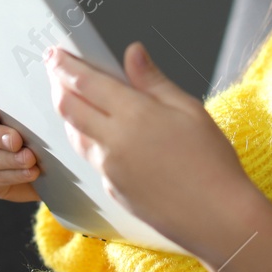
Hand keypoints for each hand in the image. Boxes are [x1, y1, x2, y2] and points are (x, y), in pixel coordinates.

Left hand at [43, 41, 256, 254]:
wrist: (217, 219)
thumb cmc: (211, 163)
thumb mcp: (188, 109)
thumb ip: (153, 81)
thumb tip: (133, 53)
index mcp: (134, 115)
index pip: (85, 83)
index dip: (64, 65)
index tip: (55, 54)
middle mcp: (113, 142)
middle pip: (68, 108)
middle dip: (57, 85)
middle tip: (55, 70)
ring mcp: (109, 169)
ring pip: (74, 134)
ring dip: (68, 113)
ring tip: (71, 98)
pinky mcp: (112, 189)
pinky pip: (90, 158)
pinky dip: (86, 139)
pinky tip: (97, 133)